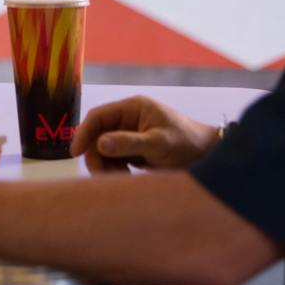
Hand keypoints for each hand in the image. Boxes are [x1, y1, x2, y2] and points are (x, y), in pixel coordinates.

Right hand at [70, 96, 219, 173]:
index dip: (83, 132)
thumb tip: (99, 144)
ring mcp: (130, 134)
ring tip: (120, 177)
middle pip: (98, 134)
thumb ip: (129, 143)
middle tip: (103, 173)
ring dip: (105, 164)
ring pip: (103, 149)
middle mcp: (128, 119)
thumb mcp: (158, 143)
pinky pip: (114, 158)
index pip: (98, 117)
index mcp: (132, 108)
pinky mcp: (134, 149)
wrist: (209, 157)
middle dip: (96, 154)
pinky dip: (114, 168)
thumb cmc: (187, 144)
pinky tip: (125, 176)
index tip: (75, 152)